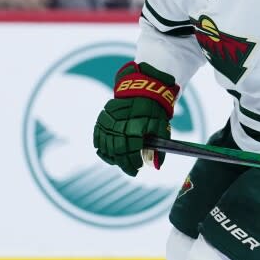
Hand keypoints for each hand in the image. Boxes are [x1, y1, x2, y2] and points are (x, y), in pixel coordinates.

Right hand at [93, 61, 178, 175]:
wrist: (142, 89)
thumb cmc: (154, 110)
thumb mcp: (161, 127)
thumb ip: (159, 148)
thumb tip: (156, 167)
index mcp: (134, 128)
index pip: (130, 153)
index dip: (134, 163)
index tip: (138, 168)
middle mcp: (119, 126)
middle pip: (117, 152)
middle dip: (124, 164)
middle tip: (132, 170)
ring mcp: (109, 122)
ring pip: (105, 147)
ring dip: (113, 158)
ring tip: (122, 162)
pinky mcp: (103, 119)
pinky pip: (98, 138)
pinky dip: (102, 148)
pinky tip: (110, 153)